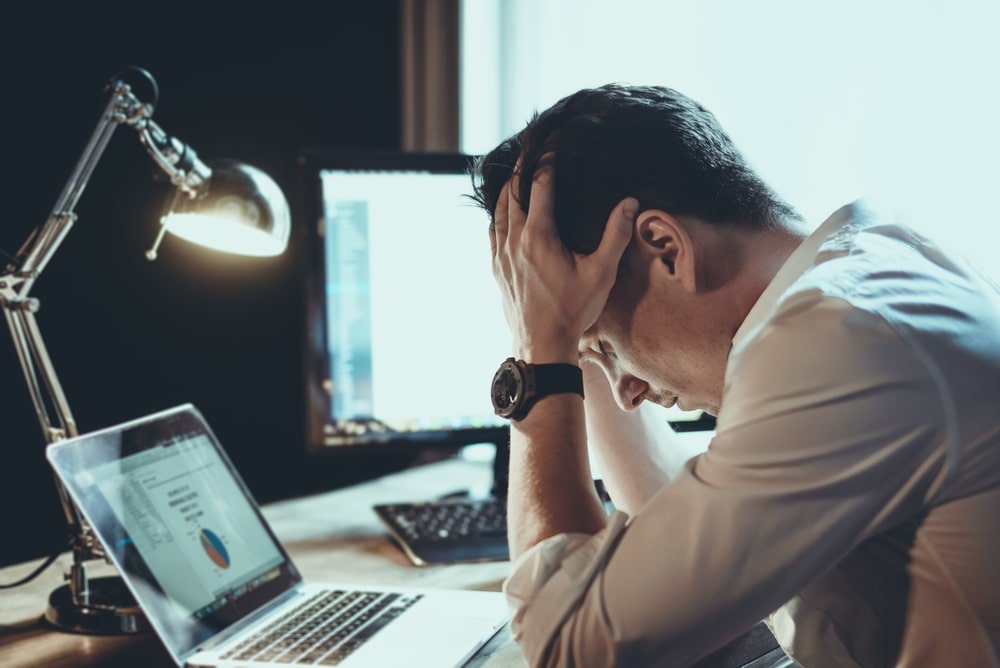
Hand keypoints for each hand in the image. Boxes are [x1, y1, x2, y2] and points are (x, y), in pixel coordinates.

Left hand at [490, 158, 636, 362]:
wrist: (543, 347)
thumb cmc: (574, 311)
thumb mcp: (601, 272)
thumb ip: (616, 235)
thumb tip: (629, 202)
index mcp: (539, 235)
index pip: (539, 184)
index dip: (545, 161)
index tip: (551, 145)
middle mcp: (514, 239)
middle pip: (512, 191)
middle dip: (522, 168)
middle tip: (530, 150)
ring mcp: (501, 255)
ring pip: (499, 210)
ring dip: (508, 190)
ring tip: (517, 176)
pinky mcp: (496, 269)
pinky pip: (493, 231)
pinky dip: (499, 215)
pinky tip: (506, 214)